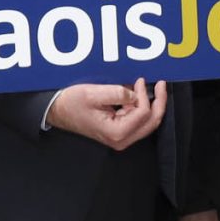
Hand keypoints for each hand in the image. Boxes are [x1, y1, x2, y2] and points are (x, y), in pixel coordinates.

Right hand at [49, 80, 168, 149]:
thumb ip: (118, 92)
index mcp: (116, 132)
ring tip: (154, 87)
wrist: (58, 111)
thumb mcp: (94, 94)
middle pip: (152, 122)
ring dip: (152, 105)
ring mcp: (121, 137)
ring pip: (148, 122)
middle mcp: (121, 139)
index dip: (144, 95)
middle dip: (159, 102)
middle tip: (161, 84)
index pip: (143, 113)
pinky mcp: (120, 131)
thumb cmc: (71, 104)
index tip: (139, 80)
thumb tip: (135, 92)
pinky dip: (143, 107)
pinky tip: (140, 94)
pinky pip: (139, 120)